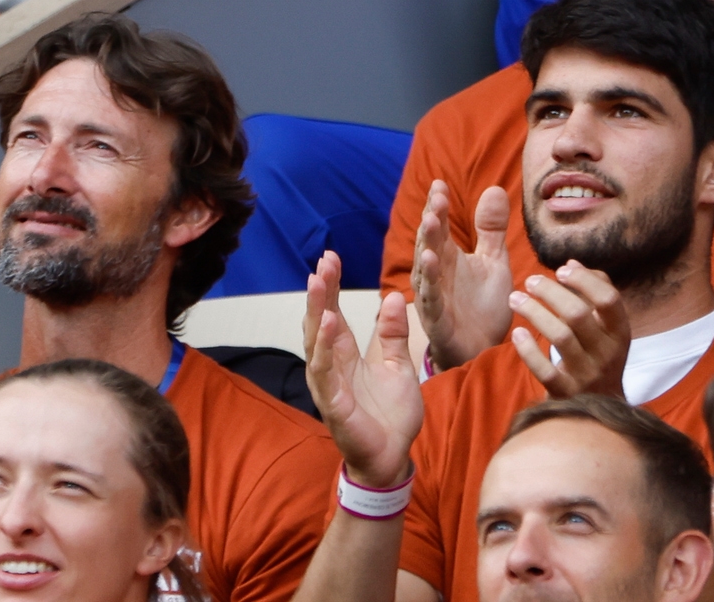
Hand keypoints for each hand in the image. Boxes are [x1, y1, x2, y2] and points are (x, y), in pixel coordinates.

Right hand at [306, 251, 422, 488]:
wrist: (392, 457)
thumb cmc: (390, 414)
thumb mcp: (398, 365)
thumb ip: (392, 334)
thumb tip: (393, 296)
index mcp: (345, 355)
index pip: (333, 313)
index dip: (330, 287)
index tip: (330, 257)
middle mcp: (331, 367)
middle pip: (319, 322)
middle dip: (319, 292)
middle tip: (322, 262)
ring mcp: (329, 386)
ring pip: (316, 344)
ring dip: (316, 313)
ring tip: (317, 284)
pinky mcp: (334, 406)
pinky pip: (326, 374)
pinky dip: (324, 350)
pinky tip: (328, 326)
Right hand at [413, 182, 513, 370]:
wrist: (484, 348)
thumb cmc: (483, 305)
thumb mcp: (493, 261)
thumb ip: (491, 230)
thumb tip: (494, 188)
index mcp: (447, 257)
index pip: (439, 226)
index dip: (437, 206)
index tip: (439, 184)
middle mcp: (436, 273)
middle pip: (430, 242)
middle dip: (431, 219)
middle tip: (436, 197)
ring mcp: (433, 296)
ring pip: (426, 266)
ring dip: (427, 244)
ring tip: (430, 221)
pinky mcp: (437, 319)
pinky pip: (431, 297)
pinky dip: (430, 280)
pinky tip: (430, 261)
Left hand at [508, 260, 629, 398]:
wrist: (599, 407)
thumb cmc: (597, 354)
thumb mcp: (606, 327)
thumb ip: (593, 291)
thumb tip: (571, 263)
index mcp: (619, 332)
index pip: (609, 299)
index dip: (584, 280)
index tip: (561, 270)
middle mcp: (607, 353)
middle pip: (578, 314)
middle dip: (550, 292)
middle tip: (530, 281)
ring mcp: (587, 374)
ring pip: (560, 337)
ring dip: (534, 313)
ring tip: (515, 299)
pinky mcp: (565, 392)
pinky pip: (544, 370)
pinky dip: (528, 350)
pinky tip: (517, 333)